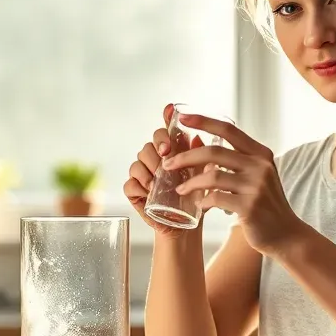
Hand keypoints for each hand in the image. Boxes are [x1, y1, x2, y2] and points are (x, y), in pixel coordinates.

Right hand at [122, 104, 208, 235]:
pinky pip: (129, 182)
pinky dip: (138, 184)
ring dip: (148, 166)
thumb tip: (199, 138)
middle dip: (158, 143)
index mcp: (174, 152)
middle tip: (166, 153)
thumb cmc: (196, 199)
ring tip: (158, 178)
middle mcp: (157, 158)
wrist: (185, 226)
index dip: (167, 116)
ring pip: (138, 159)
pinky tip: (148, 189)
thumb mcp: (205, 179)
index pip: (168, 129)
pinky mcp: (135, 191)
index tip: (170, 109)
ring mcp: (144, 173)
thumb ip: (205, 159)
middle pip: (151, 141)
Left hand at [160, 112, 305, 256]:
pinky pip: (216, 198)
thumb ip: (238, 162)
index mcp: (261, 154)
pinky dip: (203, 201)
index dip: (204, 121)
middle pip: (214, 152)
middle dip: (186, 157)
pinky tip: (200, 206)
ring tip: (180, 190)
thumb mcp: (257, 176)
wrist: (286, 234)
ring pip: (212, 176)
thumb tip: (202, 148)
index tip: (183, 117)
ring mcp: (256, 186)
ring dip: (190, 183)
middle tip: (168, 165)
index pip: (229, 130)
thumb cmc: (265, 205)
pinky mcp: (250, 206)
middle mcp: (260, 166)